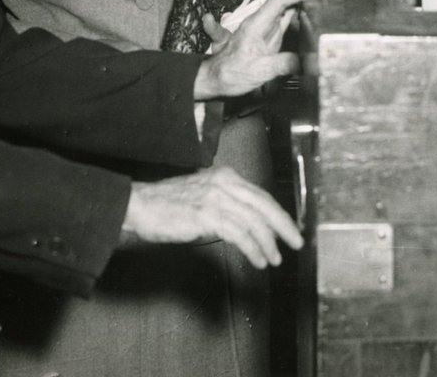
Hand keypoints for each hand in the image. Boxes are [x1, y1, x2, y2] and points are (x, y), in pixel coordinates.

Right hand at [120, 166, 303, 268]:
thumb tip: (249, 223)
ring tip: (273, 259)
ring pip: (254, 221)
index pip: (261, 195)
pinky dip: (253, 248)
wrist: (139, 205)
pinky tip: (257, 259)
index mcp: (225, 175)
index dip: (279, 214)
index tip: (290, 228)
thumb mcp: (203, 195)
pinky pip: (240, 234)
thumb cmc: (167, 204)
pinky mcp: (207, 215)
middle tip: (296, 242)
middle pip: (264, 205)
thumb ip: (226, 203)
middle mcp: (224, 183)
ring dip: (268, 244)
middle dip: (284, 226)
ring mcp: (216, 198)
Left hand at [194, 0, 328, 98]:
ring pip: (284, 2)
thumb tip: (305, 62)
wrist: (217, 78)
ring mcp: (264, 25)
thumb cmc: (231, 73)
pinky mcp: (268, 33)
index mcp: (256, 23)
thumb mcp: (258, 71)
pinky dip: (298, 8)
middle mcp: (260, 20)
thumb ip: (282, 64)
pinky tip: (309, 10)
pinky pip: (284, 15)